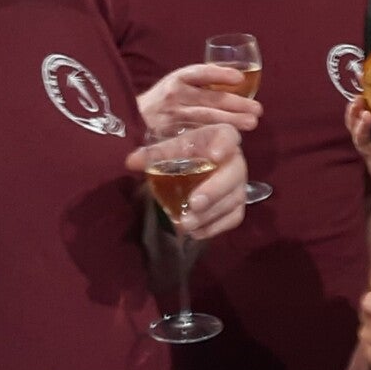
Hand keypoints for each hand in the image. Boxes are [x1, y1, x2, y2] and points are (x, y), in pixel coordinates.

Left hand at [127, 123, 246, 240]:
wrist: (196, 162)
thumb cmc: (184, 151)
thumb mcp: (169, 148)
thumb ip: (153, 155)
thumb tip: (131, 162)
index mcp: (220, 137)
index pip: (228, 136)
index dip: (223, 145)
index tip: (213, 156)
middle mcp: (235, 160)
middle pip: (234, 174)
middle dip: (214, 191)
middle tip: (193, 204)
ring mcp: (239, 184)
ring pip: (233, 200)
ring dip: (210, 214)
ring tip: (186, 223)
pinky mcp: (237, 205)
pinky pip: (233, 218)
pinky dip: (214, 227)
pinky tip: (195, 232)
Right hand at [138, 63, 261, 134]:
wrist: (129, 122)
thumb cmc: (161, 104)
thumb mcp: (175, 87)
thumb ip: (199, 87)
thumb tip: (237, 87)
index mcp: (177, 79)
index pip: (200, 72)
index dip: (219, 73)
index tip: (239, 78)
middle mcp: (174, 95)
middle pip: (210, 98)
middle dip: (237, 104)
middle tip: (257, 110)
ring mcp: (171, 116)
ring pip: (205, 118)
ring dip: (231, 120)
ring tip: (251, 123)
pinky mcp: (168, 135)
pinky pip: (194, 136)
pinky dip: (212, 137)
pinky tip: (228, 139)